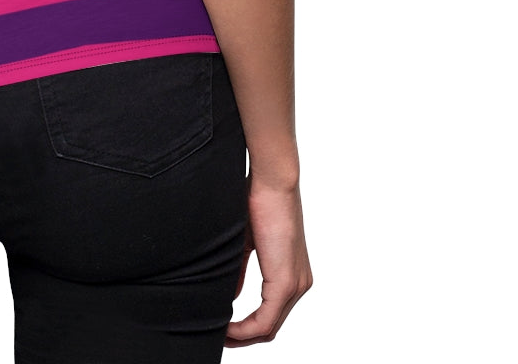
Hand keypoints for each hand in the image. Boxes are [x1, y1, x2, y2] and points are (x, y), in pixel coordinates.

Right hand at [225, 170, 313, 346]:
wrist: (272, 180)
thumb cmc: (258, 199)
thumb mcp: (245, 242)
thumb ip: (239, 272)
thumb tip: (231, 297)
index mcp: (291, 272)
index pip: (271, 314)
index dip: (246, 328)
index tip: (222, 328)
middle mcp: (299, 283)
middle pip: (271, 327)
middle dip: (243, 337)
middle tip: (217, 337)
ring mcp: (295, 284)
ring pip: (269, 327)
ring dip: (243, 336)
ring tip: (219, 335)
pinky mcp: (286, 282)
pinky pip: (266, 320)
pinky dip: (245, 329)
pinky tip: (226, 328)